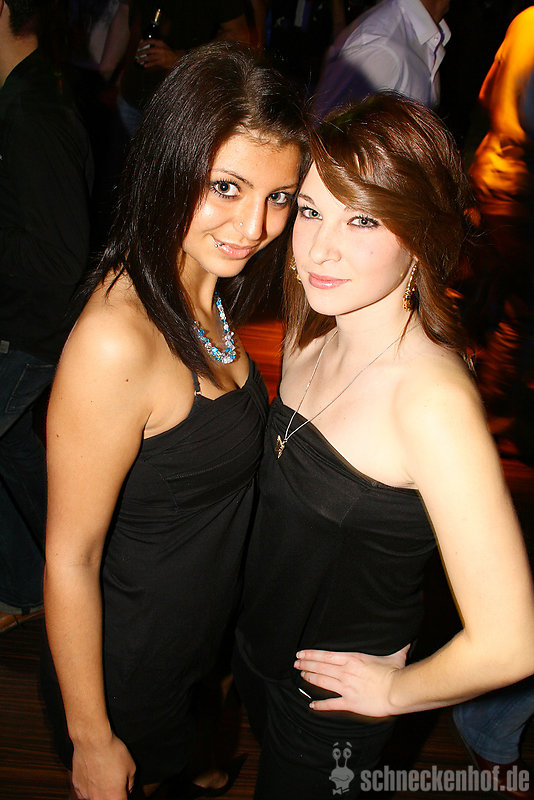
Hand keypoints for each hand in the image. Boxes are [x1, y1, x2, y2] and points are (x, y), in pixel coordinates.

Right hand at [71, 732, 135, 799]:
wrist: (92, 740)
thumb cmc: (112, 752)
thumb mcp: (131, 767)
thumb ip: (130, 783)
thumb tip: (128, 788)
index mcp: (114, 797)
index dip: (124, 795)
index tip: (124, 790)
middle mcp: (98, 799)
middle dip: (113, 794)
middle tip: (115, 782)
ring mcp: (85, 794)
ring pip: (95, 797)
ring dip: (100, 791)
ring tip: (103, 775)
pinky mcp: (76, 786)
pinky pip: (84, 792)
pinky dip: (89, 787)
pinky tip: (93, 776)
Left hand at [135, 40, 182, 70]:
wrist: (176, 58)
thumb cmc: (168, 52)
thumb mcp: (162, 45)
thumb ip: (155, 45)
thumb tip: (145, 47)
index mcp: (160, 43)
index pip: (149, 41)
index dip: (143, 43)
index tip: (139, 46)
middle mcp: (160, 48)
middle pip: (148, 50)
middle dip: (141, 52)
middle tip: (137, 54)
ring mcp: (161, 55)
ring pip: (150, 57)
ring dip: (143, 59)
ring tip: (138, 60)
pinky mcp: (162, 61)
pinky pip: (154, 63)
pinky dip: (149, 64)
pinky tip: (145, 65)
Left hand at [294, 644, 409, 716]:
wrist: (397, 691)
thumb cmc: (395, 672)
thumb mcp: (393, 654)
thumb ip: (396, 645)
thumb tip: (405, 636)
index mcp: (352, 659)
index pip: (325, 655)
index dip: (311, 654)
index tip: (301, 653)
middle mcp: (345, 672)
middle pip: (320, 667)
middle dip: (306, 665)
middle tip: (296, 664)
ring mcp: (346, 688)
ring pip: (322, 682)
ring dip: (310, 678)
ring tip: (301, 676)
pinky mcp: (350, 703)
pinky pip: (331, 704)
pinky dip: (320, 705)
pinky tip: (312, 705)